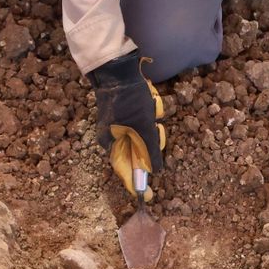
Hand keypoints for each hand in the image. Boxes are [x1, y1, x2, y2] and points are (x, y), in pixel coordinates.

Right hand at [88, 51, 165, 200]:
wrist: (117, 70)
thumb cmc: (129, 101)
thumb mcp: (143, 128)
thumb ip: (149, 153)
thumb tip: (155, 173)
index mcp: (112, 145)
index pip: (125, 172)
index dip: (137, 184)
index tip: (149, 198)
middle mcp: (114, 138)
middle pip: (139, 153)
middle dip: (152, 141)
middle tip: (155, 127)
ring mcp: (120, 126)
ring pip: (145, 136)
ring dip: (152, 124)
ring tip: (151, 109)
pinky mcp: (127, 114)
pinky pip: (144, 123)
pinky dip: (150, 114)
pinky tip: (148, 101)